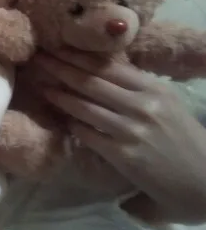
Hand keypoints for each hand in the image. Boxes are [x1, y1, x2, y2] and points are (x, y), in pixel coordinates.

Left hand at [34, 50, 205, 223]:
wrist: (204, 182)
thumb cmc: (183, 141)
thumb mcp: (166, 104)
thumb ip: (136, 89)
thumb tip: (99, 74)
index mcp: (154, 88)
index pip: (109, 66)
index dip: (79, 56)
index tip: (57, 47)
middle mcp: (143, 104)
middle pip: (92, 81)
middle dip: (61, 68)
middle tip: (39, 59)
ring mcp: (132, 129)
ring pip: (86, 106)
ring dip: (60, 95)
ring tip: (43, 86)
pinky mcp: (123, 154)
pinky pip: (88, 134)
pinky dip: (72, 125)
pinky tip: (61, 120)